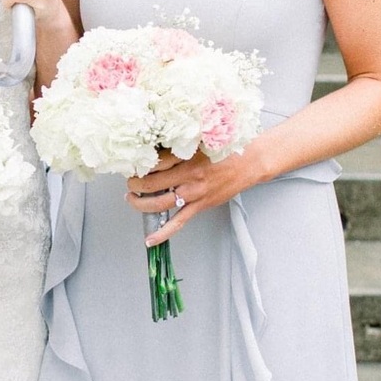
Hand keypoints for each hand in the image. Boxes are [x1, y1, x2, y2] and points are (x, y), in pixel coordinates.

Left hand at [126, 146, 266, 245]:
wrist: (250, 162)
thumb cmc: (227, 149)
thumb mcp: (201, 140)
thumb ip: (180, 145)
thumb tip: (157, 149)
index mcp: (187, 156)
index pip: (154, 163)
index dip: (140, 165)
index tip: (133, 164)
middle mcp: (189, 176)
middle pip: (151, 184)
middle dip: (134, 185)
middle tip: (129, 182)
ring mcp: (194, 193)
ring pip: (160, 204)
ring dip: (140, 204)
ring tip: (132, 199)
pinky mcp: (200, 205)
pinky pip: (178, 222)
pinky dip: (162, 233)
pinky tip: (150, 240)